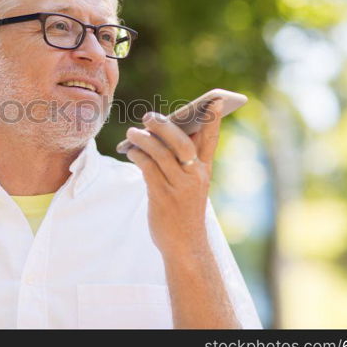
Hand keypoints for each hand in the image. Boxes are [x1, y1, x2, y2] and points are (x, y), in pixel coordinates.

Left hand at [125, 99, 223, 256]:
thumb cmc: (184, 211)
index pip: (211, 140)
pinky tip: (130, 151)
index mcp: (204, 171)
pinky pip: (148, 168)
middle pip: (182, 142)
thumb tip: (161, 134)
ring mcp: (180, 187)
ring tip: (132, 132)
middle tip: (150, 116)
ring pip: (160, 153)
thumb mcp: (191, 186)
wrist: (185, 246)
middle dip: (165, 126)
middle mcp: (195, 176)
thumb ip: (182, 162)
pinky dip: (138, 155)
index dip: (214, 119)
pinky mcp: (162, 196)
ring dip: (144, 139)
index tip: (217, 99)